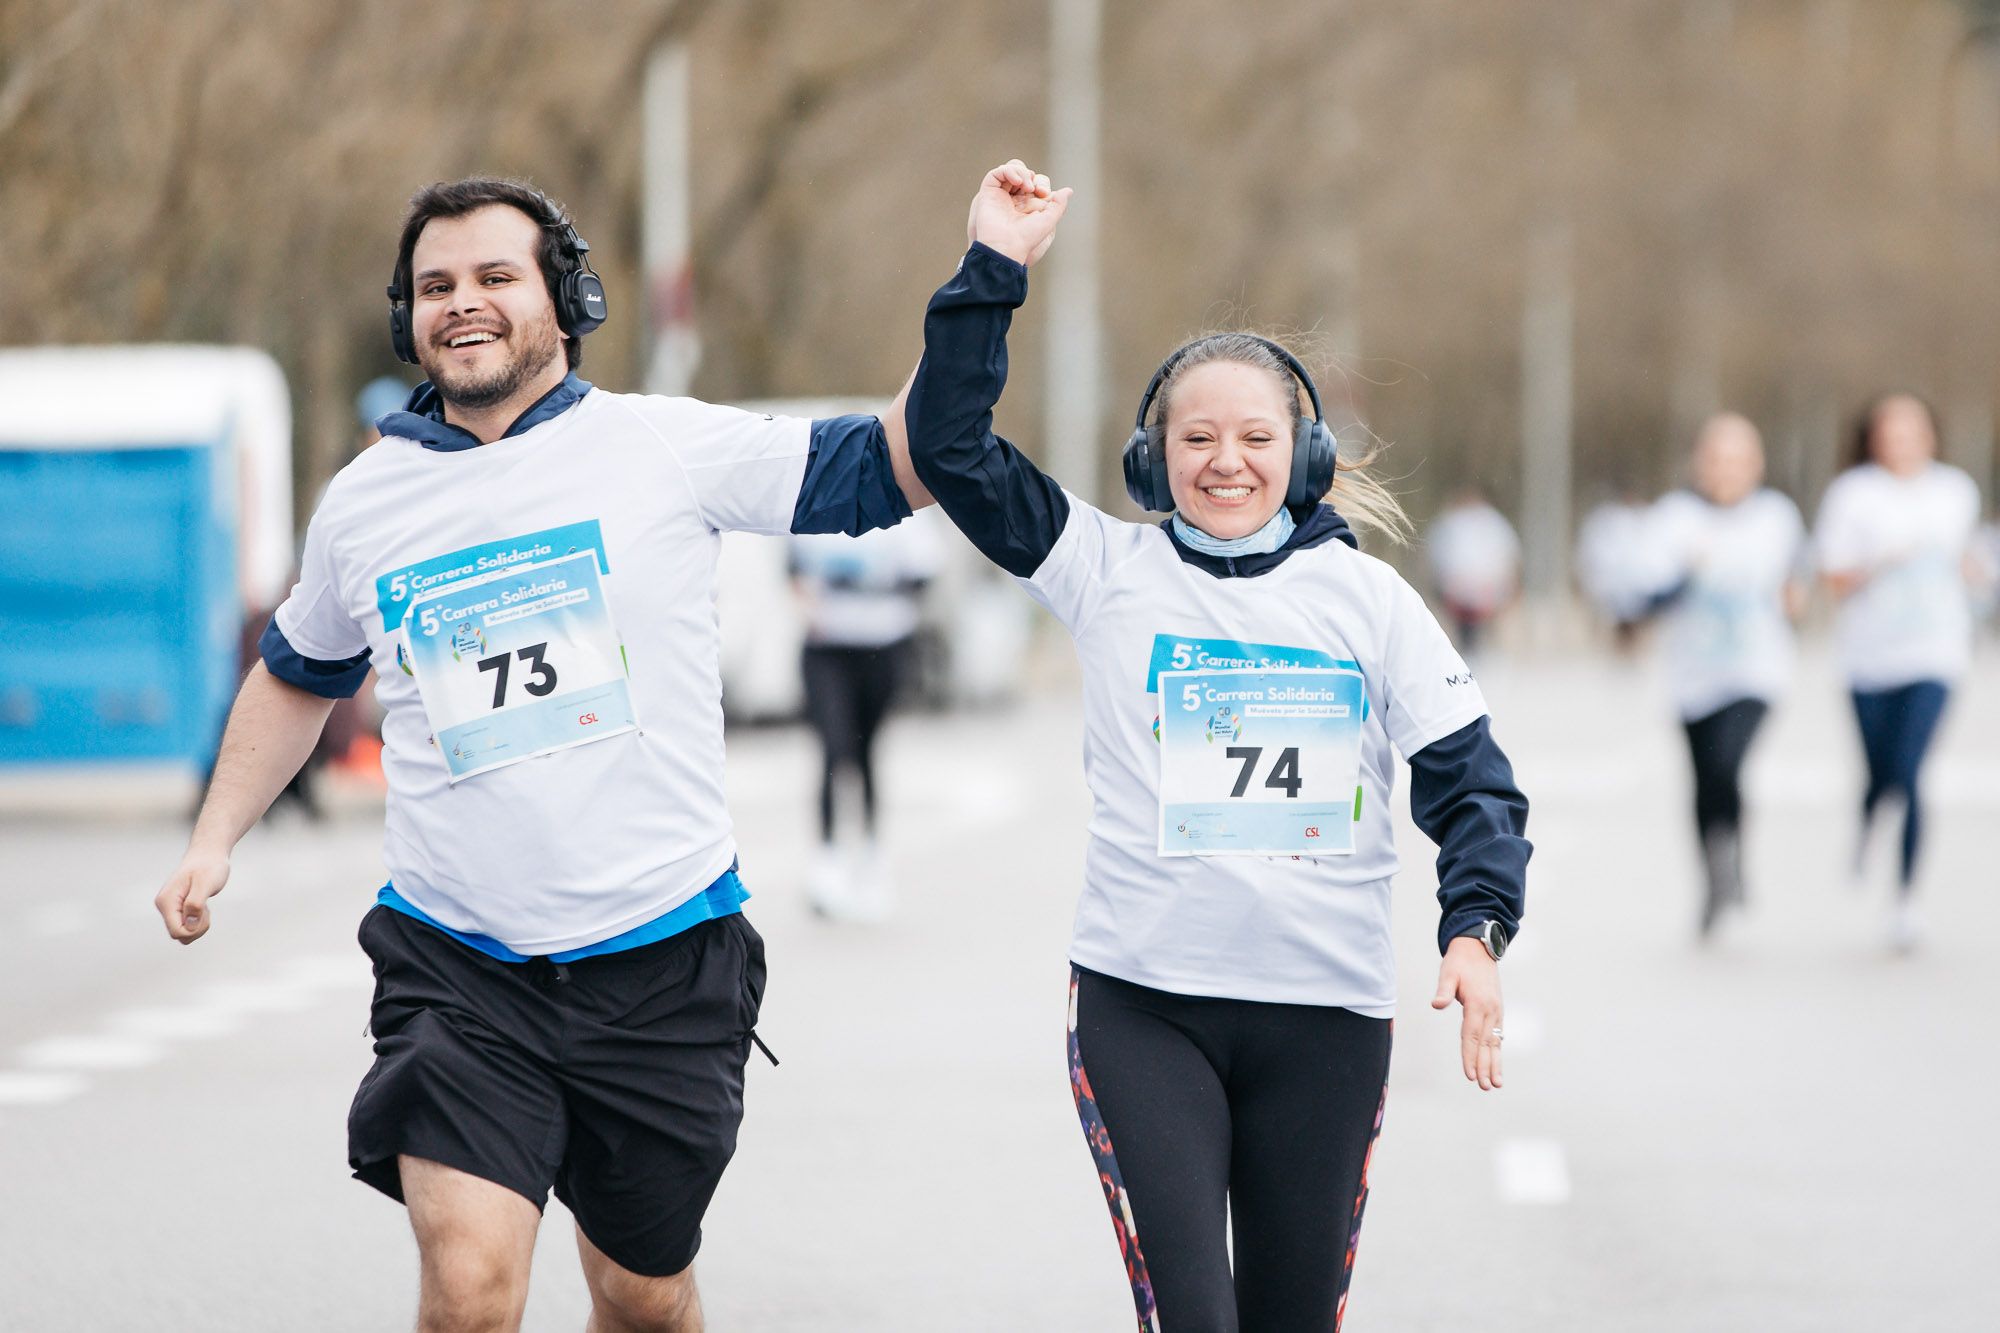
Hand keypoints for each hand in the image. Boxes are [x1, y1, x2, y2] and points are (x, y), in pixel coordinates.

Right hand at [155, 847, 230, 943]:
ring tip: (204, 905)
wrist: (208, 854)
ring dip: (198, 925)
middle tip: (206, 908)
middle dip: (197, 928)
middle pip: (179, 935)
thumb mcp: (206, 883)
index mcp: (166, 902)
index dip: (195, 929)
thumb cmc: (208, 866)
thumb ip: (195, 904)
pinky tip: (202, 906)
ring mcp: (169, 908)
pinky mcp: (177, 909)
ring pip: (184, 933)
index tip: (204, 911)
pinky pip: (187, 926)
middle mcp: (163, 906)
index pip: (177, 932)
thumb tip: (189, 925)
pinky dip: (198, 921)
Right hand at [966, 159, 1072, 266]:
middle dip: (1032, 176)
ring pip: (1010, 171)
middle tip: (1034, 189)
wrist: (1005, 246)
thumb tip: (1068, 190)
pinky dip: (1008, 171)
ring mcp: (999, 195)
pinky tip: (1016, 181)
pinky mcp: (988, 192)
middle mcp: (1012, 199)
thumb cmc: (1026, 238)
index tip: (1044, 194)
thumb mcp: (1048, 220)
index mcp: (1026, 206)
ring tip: (1025, 185)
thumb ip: (1059, 205)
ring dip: (1021, 171)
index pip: (1035, 183)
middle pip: (1023, 174)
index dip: (1042, 183)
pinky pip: (996, 173)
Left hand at [1432, 935, 1503, 1090]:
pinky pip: (1497, 1035)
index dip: (1470, 1056)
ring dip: (1495, 1064)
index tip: (1470, 1075)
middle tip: (1485, 1087)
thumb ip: (1444, 990)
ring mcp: (1496, 1011)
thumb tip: (1436, 1004)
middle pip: (1486, 1044)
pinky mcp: (1497, 1011)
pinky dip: (1497, 1051)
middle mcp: (1490, 1010)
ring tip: (1496, 1084)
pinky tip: (1496, 1065)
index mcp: (1477, 1003)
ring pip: (1495, 1042)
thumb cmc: (1459, 962)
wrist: (1479, 949)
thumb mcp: (1448, 972)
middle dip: (1485, 1067)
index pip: (1472, 1036)